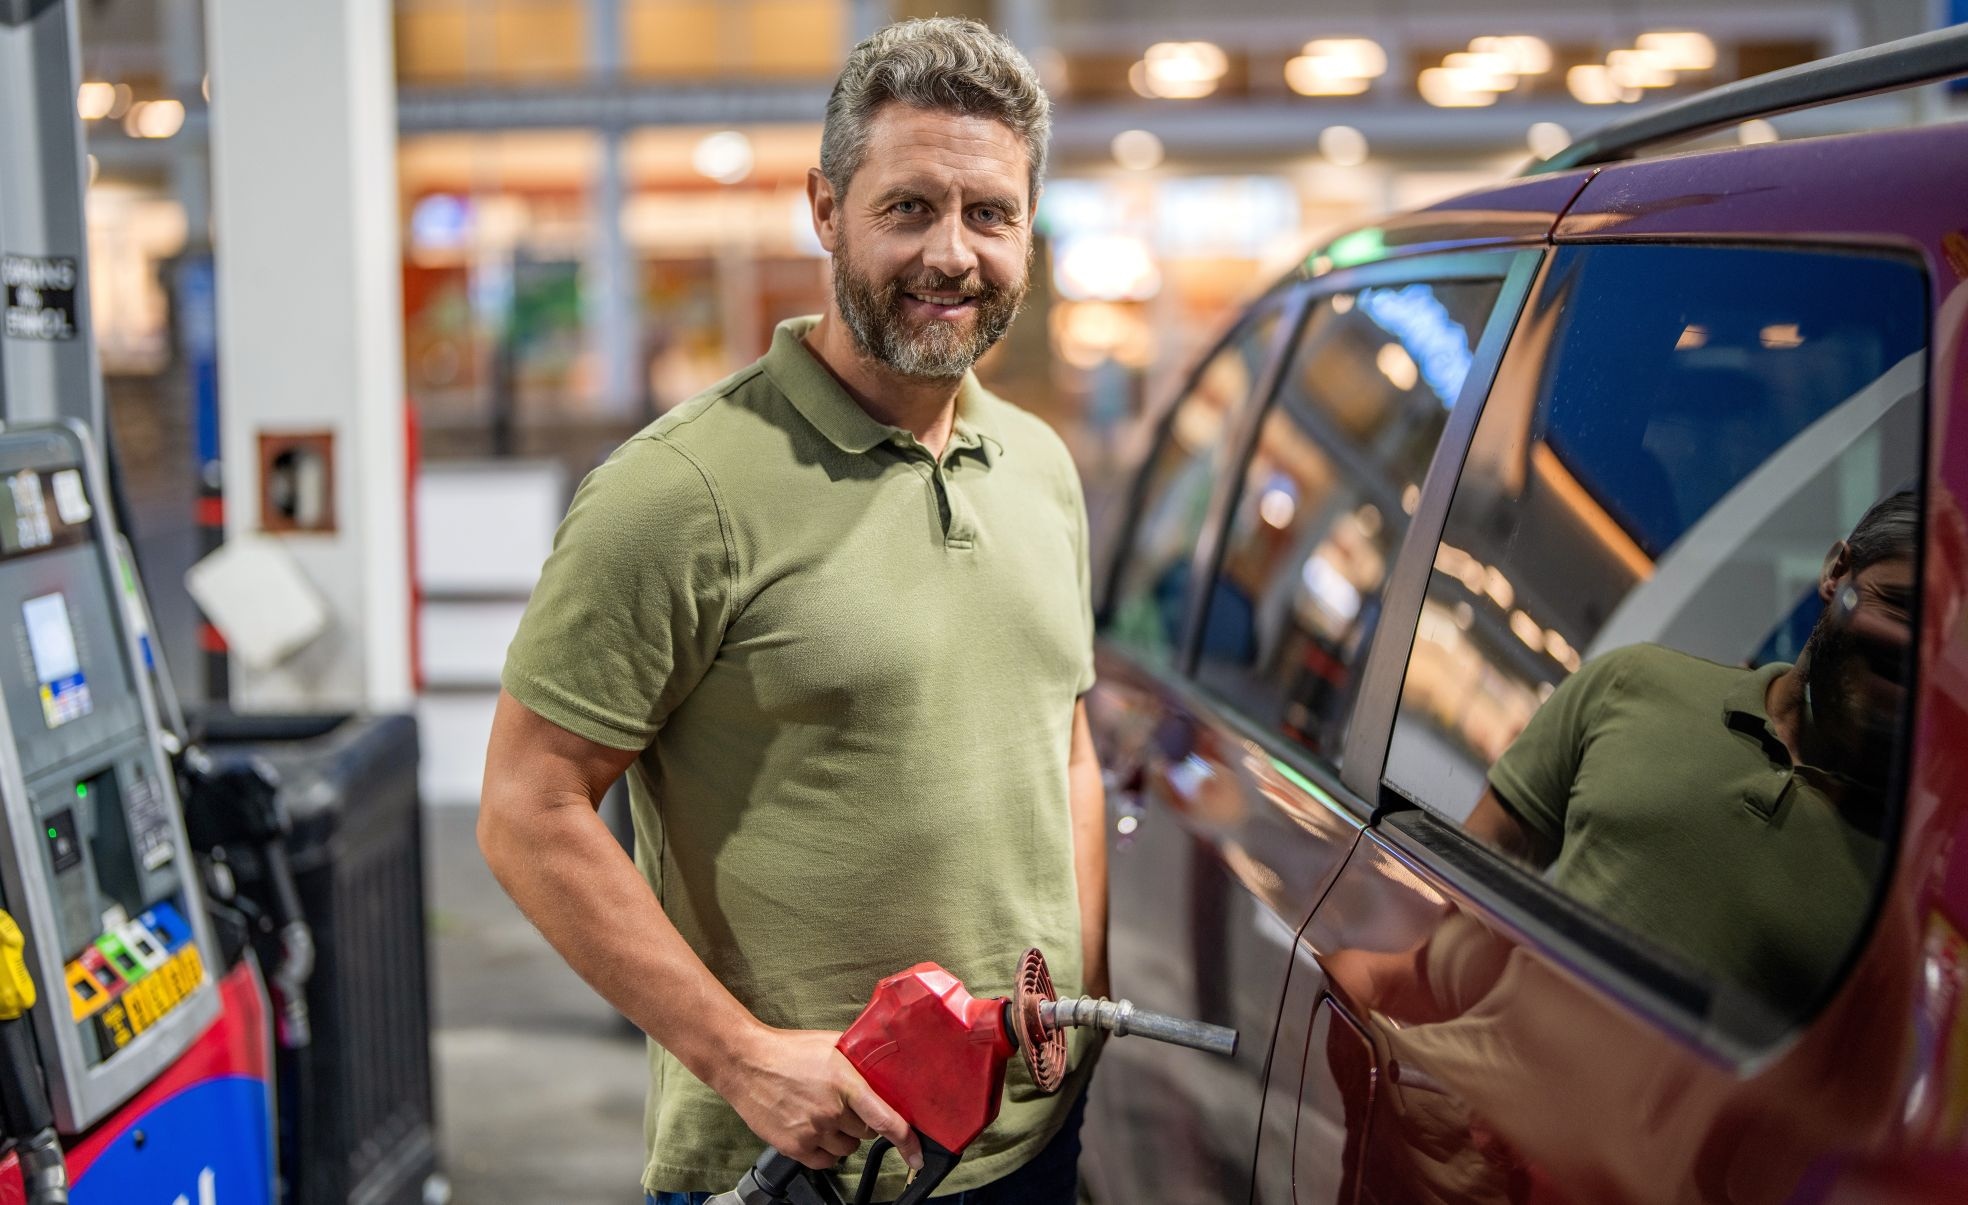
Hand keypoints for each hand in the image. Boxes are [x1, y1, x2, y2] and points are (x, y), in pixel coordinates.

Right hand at [717, 1026, 922, 1171]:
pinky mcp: (794, 1147)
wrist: (745, 1063)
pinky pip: (824, 1161)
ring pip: (847, 1149)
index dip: (907, 1141)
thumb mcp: (832, 1045)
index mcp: (845, 1083)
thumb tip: (884, 1067)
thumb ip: (859, 1060)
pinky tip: (813, 1129)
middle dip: (861, 1122)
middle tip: (844, 1105)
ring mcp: (812, 1131)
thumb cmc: (787, 1050)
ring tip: (824, 1114)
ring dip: (843, 1137)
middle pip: (867, 1133)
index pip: (886, 1120)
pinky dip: (824, 1150)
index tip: (917, 1155)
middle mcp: (831, 1110)